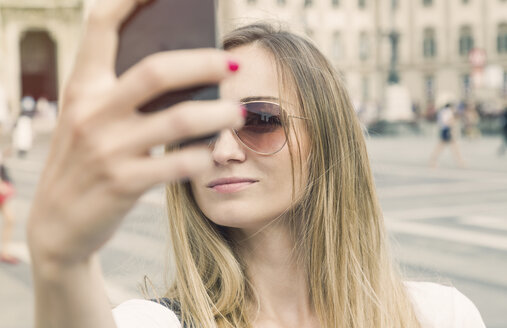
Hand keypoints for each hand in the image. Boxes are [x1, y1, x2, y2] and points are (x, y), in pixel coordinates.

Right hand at [26, 0, 243, 268]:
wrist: (56, 226)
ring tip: (237, 114)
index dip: (129, 0)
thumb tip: (186, 77)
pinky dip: (204, 157)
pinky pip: (179, 163)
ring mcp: (107, 149)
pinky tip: (214, 155)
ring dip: (218, 114)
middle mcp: (92, 112)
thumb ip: (125, 99)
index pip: (101, 27)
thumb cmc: (85, 165)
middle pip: (158, 69)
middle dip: (204, 62)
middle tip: (234, 64)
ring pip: (178, 118)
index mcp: (83, 88)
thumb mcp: (91, 123)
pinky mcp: (123, 183)